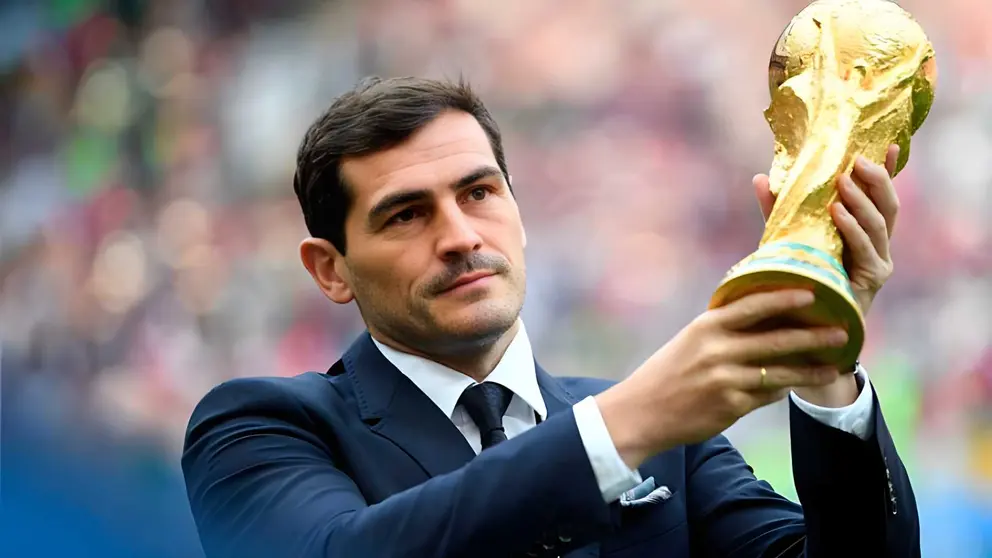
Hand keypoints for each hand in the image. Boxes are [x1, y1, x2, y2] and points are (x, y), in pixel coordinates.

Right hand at [596, 289, 845, 468]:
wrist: (640, 413)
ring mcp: (725, 379)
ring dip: (811, 369)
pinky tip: (799, 386)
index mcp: (706, 327)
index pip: (752, 306)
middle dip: (813, 336)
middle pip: (775, 339)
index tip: (812, 293)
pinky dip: (783, 390)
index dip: (784, 298)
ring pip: (779, 372)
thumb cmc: (667, 374)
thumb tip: (766, 321)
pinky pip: (767, 395)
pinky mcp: (730, 406)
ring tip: (836, 366)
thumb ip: (723, 331)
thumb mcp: (690, 342)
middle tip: (842, 331)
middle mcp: (717, 350)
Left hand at [752, 145, 900, 316]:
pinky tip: (838, 214)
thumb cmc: (799, 277)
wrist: (802, 323)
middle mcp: (878, 244)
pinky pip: (866, 249)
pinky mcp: (872, 279)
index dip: (887, 170)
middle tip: (857, 160)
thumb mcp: (787, 236)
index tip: (886, 143)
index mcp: (864, 230)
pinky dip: (852, 229)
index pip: (880, 195)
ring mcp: (879, 261)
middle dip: (877, 180)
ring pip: (879, 224)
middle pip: (888, 205)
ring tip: (843, 181)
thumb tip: (760, 177)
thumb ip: (777, 209)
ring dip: (861, 201)